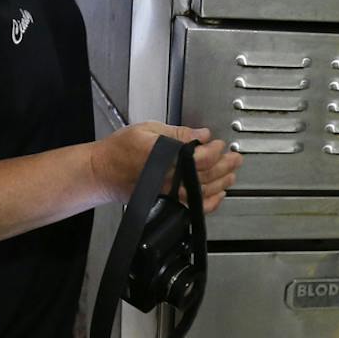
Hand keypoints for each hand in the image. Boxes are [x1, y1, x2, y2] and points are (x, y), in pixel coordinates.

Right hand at [96, 124, 244, 213]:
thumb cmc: (121, 149)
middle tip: (236, 158)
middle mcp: (170, 178)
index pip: (201, 156)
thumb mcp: (148, 129)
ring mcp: (169, 193)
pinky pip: (194, 207)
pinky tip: (219, 195)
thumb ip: (178, 132)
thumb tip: (202, 135)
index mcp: (165, 156)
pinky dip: (209, 203)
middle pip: (207, 175)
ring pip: (204, 191)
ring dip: (222, 183)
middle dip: (225, 166)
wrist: (102, 172)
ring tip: (232, 175)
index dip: (215, 150)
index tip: (220, 143)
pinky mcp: (167, 203)